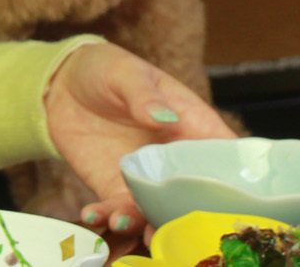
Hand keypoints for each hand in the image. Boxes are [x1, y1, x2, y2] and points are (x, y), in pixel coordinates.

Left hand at [45, 43, 237, 256]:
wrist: (63, 85)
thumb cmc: (106, 69)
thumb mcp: (126, 73)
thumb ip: (144, 95)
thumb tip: (162, 116)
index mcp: (192, 124)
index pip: (225, 155)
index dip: (237, 180)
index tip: (236, 203)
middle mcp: (173, 159)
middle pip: (195, 195)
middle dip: (188, 216)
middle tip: (177, 230)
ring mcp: (145, 178)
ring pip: (157, 211)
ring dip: (146, 225)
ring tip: (126, 224)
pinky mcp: (114, 188)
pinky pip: (117, 211)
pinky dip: (108, 217)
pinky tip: (93, 214)